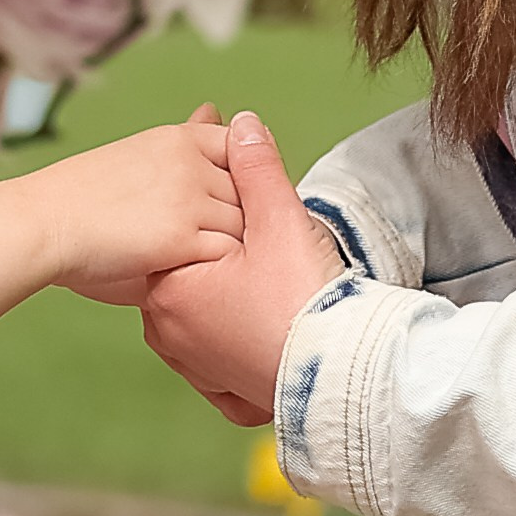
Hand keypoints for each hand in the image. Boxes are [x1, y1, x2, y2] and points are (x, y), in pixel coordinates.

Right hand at [25, 114, 241, 300]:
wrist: (42, 224)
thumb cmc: (81, 198)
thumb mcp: (139, 154)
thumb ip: (185, 145)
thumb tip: (214, 110)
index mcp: (177, 139)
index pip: (242, 149)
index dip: (243, 182)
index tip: (228, 204)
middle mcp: (189, 161)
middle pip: (251, 191)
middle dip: (244, 218)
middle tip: (223, 244)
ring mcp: (188, 198)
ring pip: (244, 225)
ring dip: (233, 247)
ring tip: (215, 265)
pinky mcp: (182, 238)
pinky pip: (227, 254)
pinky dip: (219, 270)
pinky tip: (200, 278)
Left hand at [138, 112, 346, 425]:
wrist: (345, 377)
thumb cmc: (307, 304)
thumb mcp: (280, 221)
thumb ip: (256, 169)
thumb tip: (242, 124)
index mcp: (170, 290)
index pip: (179, 231)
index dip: (210, 208)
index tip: (238, 205)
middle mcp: (170, 333)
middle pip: (194, 273)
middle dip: (223, 254)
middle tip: (268, 248)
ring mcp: (197, 367)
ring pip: (207, 315)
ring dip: (230, 297)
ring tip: (275, 284)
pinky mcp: (228, 392)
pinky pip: (225, 356)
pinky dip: (241, 339)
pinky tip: (265, 325)